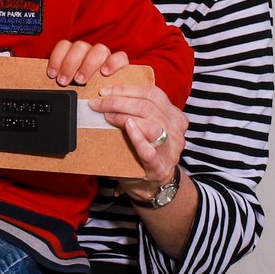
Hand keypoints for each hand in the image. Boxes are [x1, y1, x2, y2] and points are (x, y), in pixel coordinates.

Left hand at [46, 40, 127, 86]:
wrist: (105, 97)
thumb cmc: (81, 89)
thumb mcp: (67, 84)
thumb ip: (60, 79)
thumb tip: (47, 85)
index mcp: (74, 52)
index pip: (64, 45)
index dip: (57, 58)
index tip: (52, 74)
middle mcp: (89, 51)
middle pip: (80, 47)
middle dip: (70, 64)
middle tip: (64, 80)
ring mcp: (105, 55)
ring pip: (98, 49)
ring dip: (87, 65)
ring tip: (81, 80)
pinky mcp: (120, 62)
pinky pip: (120, 56)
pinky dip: (113, 63)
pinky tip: (105, 73)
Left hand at [93, 82, 186, 199]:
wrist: (152, 184)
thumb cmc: (143, 151)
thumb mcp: (144, 126)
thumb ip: (135, 110)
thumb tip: (107, 93)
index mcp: (173, 116)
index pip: (152, 93)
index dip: (126, 89)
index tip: (105, 90)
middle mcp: (176, 130)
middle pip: (148, 106)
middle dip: (118, 101)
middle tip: (98, 104)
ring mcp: (170, 150)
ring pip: (150, 124)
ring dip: (124, 116)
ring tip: (107, 116)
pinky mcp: (159, 168)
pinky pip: (149, 150)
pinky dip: (137, 137)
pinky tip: (127, 128)